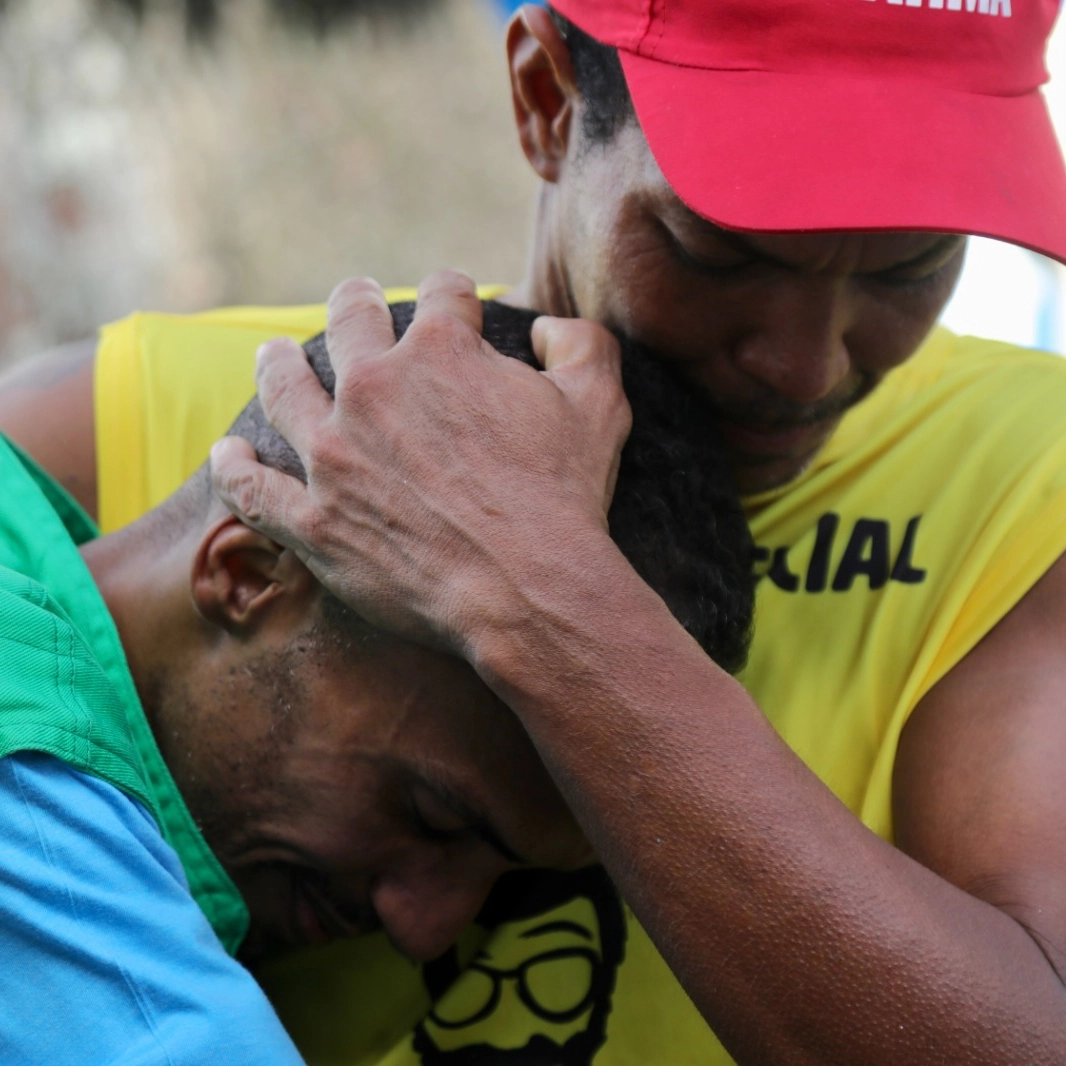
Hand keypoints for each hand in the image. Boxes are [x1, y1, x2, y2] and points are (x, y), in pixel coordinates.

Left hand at [210, 270, 630, 652]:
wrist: (528, 590)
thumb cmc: (564, 498)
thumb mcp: (600, 405)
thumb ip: (582, 344)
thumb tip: (547, 328)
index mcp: (442, 350)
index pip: (443, 293)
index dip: (455, 294)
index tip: (457, 303)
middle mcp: (375, 387)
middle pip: (351, 317)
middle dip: (358, 302)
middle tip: (358, 301)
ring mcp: (334, 454)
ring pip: (284, 386)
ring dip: (277, 363)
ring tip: (275, 355)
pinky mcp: (312, 519)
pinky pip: (251, 489)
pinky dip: (235, 469)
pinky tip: (230, 455)